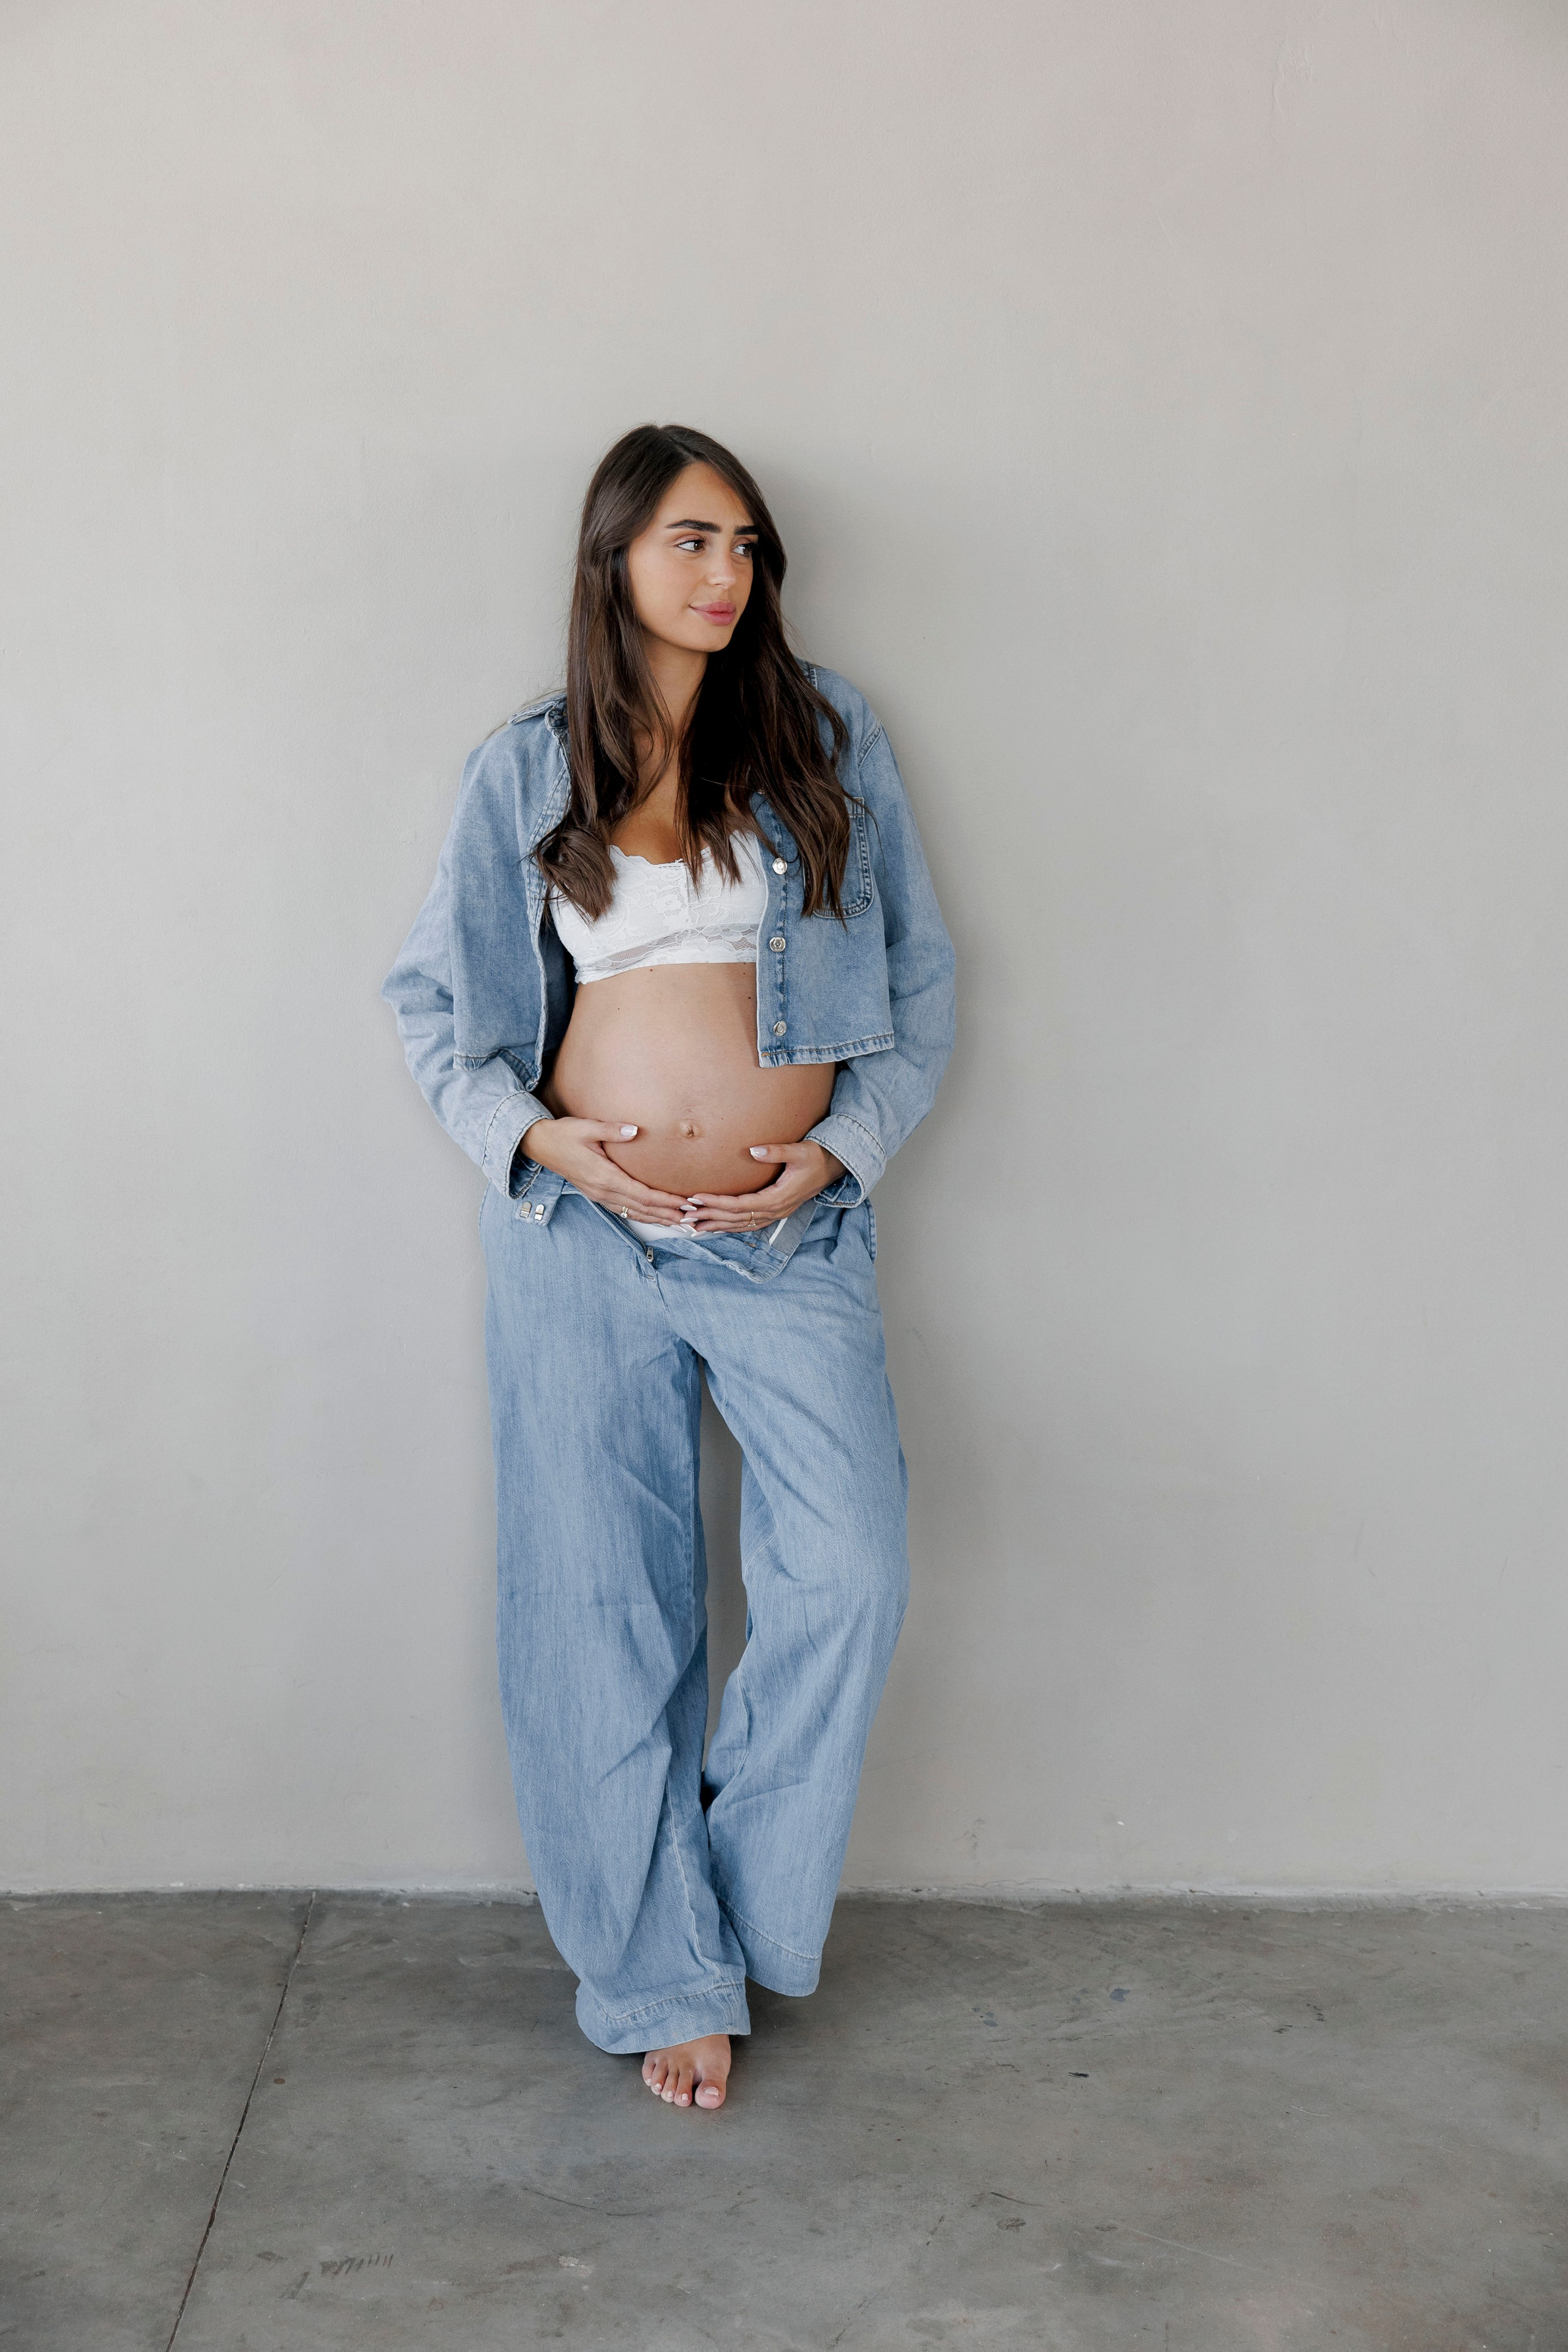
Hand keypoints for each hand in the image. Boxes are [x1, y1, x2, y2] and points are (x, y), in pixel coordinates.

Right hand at [518, 1119, 691, 1224]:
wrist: (540, 1145)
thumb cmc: (564, 1134)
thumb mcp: (586, 1127)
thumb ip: (612, 1130)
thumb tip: (635, 1130)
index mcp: (604, 1176)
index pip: (642, 1194)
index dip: (666, 1201)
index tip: (685, 1203)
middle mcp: (603, 1191)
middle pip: (642, 1208)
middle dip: (668, 1214)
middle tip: (692, 1220)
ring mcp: (599, 1195)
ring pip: (634, 1213)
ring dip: (658, 1219)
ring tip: (680, 1224)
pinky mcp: (597, 1194)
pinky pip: (624, 1210)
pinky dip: (643, 1215)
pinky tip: (655, 1218)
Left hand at [682, 1141, 844, 1234]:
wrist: (833, 1167)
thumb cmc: (816, 1157)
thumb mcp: (800, 1151)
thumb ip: (777, 1151)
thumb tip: (753, 1150)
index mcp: (778, 1198)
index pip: (741, 1204)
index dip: (717, 1202)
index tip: (696, 1197)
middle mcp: (775, 1210)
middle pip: (736, 1218)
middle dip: (710, 1217)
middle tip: (685, 1216)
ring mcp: (775, 1213)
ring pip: (741, 1225)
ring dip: (717, 1225)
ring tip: (693, 1227)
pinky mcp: (775, 1211)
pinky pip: (749, 1224)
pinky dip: (730, 1226)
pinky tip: (716, 1227)